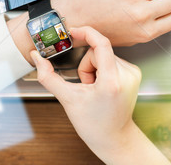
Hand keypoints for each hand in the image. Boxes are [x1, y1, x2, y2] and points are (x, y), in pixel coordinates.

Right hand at [31, 26, 170, 164]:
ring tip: (94, 89)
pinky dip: (103, 70)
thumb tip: (36, 57)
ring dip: (94, 68)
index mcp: (112, 82)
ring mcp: (132, 73)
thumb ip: (48, 76)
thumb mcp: (67, 99)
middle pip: (97, 51)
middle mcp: (126, 75)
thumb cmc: (94, 124)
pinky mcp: (134, 73)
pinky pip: (111, 59)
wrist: (114, 138)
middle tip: (86, 86)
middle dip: (86, 65)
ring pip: (104, 54)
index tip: (73, 32)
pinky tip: (102, 87)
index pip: (101, 44)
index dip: (85, 33)